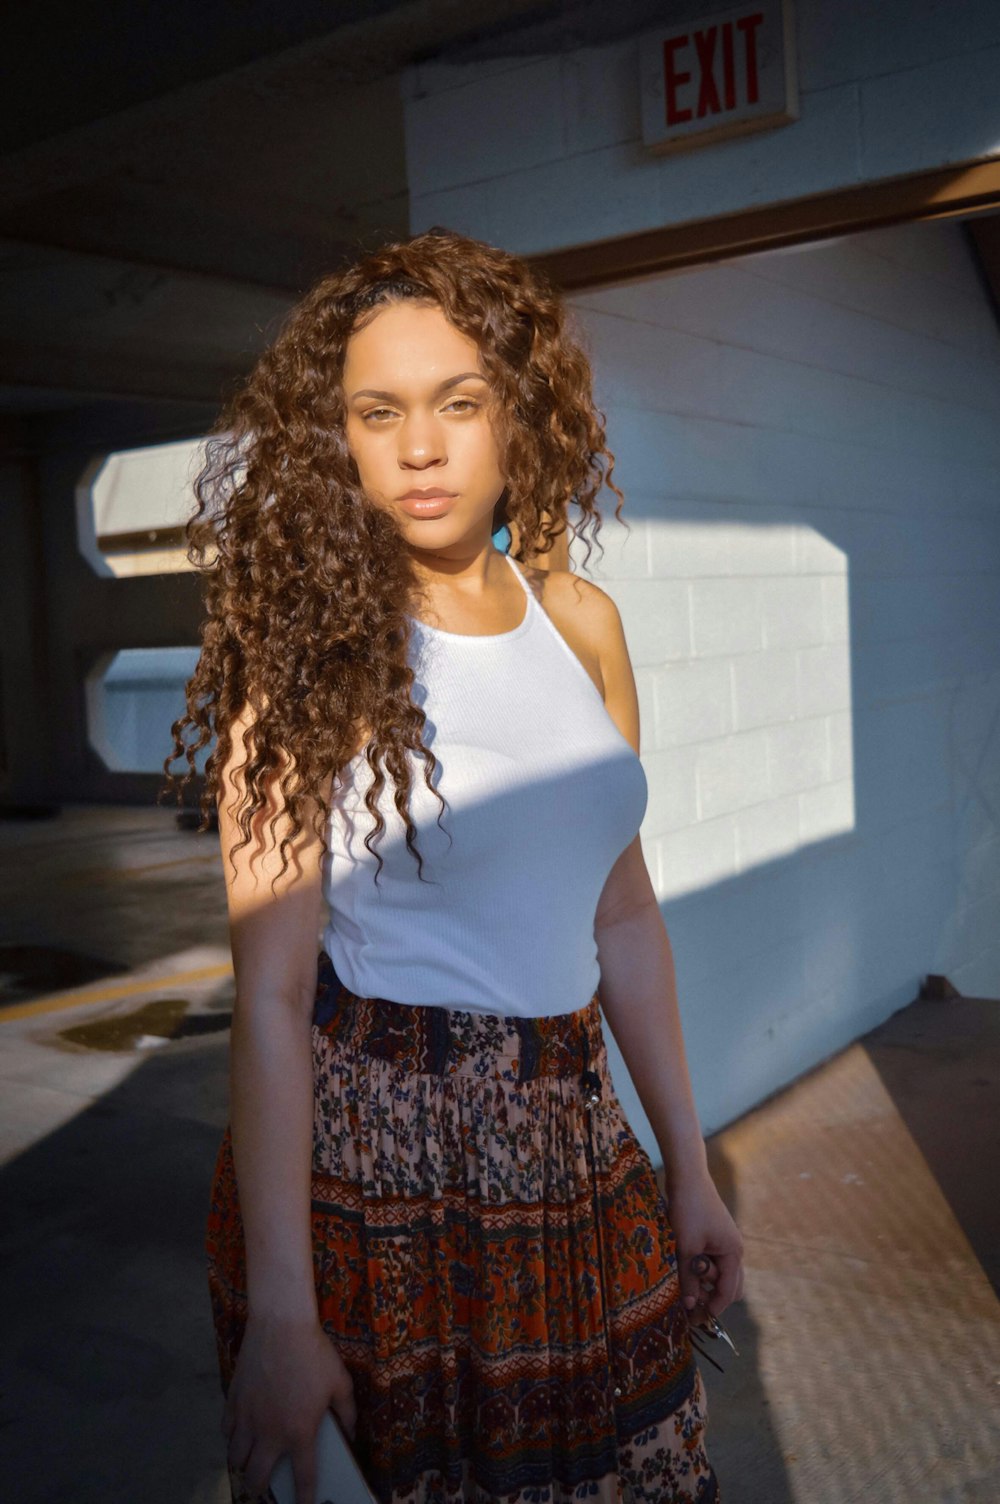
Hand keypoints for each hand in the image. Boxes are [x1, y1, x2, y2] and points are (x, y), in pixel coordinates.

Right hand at [222, 1310, 356, 1503]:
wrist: (281, 1323)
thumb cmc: (314, 1352)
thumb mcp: (340, 1382)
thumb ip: (347, 1412)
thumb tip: (350, 1432)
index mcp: (299, 1432)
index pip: (303, 1478)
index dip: (305, 1499)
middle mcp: (269, 1432)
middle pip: (257, 1479)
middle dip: (261, 1490)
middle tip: (267, 1487)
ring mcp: (247, 1418)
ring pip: (236, 1459)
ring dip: (244, 1465)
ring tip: (252, 1461)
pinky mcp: (233, 1401)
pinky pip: (226, 1432)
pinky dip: (232, 1438)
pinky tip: (240, 1432)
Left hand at [664, 1167, 744, 1324]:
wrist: (687, 1176)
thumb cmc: (689, 1209)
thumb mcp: (686, 1246)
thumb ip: (689, 1278)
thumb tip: (688, 1307)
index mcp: (733, 1253)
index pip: (728, 1292)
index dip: (712, 1308)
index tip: (695, 1321)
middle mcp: (734, 1249)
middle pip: (731, 1286)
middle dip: (713, 1298)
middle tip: (691, 1307)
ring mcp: (726, 1242)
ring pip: (722, 1275)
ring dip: (707, 1284)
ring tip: (685, 1286)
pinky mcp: (715, 1236)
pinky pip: (714, 1262)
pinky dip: (703, 1271)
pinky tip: (686, 1269)